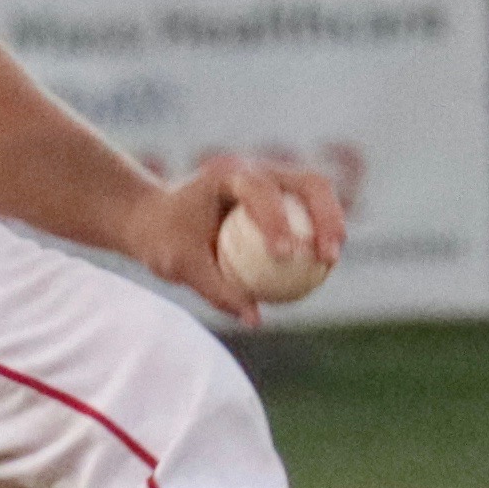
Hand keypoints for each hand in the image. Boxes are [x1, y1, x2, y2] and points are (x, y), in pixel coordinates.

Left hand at [143, 151, 348, 318]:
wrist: (156, 216)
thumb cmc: (162, 238)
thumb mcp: (179, 266)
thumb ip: (216, 289)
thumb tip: (256, 319)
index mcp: (226, 174)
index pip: (259, 189)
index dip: (277, 219)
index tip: (285, 255)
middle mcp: (255, 168)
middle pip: (306, 181)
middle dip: (325, 215)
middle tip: (327, 257)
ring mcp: (271, 176)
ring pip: (316, 191)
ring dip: (332, 222)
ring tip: (332, 261)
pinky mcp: (279, 192)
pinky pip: (308, 210)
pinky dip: (320, 232)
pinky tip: (323, 267)